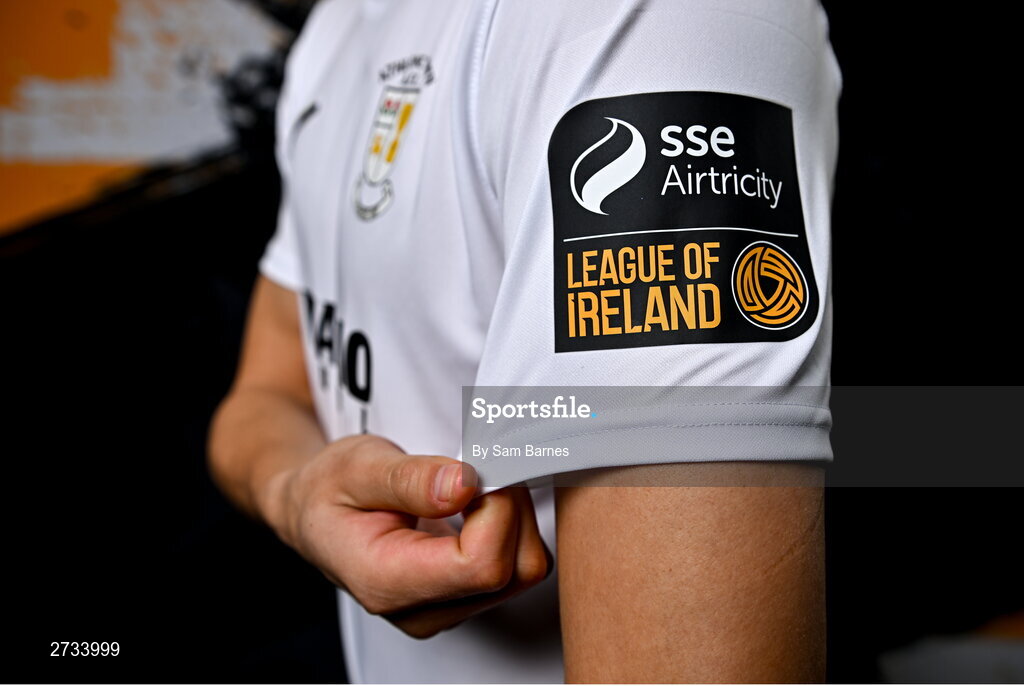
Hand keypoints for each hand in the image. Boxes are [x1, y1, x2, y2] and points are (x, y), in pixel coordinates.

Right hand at [260, 434, 550, 637]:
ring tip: (472, 484)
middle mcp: (424, 611)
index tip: (474, 467)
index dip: (496, 508)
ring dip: (515, 515)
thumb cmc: (330, 491)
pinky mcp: (467, 598)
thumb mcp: (356, 466)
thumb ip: (409, 478)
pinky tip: (479, 503)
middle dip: (510, 506)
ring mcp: (449, 610)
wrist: (315, 515)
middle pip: (514, 569)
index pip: (482, 564)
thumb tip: (464, 484)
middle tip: (475, 468)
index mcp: (388, 583)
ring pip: (526, 568)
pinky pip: (519, 565)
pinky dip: (513, 526)